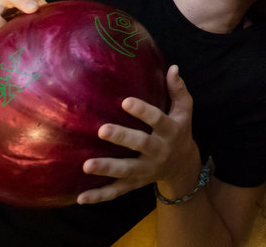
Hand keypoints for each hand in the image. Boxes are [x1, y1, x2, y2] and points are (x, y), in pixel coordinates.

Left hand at [78, 66, 198, 203]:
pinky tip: (81, 197)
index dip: (143, 111)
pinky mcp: (135, 183)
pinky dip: (100, 196)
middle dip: (122, 138)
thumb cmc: (180, 130)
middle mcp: (159, 152)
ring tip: (87, 165)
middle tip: (102, 130)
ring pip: (126, 171)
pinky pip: (117, 191)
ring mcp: (146, 170)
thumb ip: (178, 90)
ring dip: (107, 169)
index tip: (125, 101)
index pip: (158, 120)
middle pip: (141, 145)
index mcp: (170, 131)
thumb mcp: (185, 111)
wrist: (184, 166)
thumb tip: (173, 67)